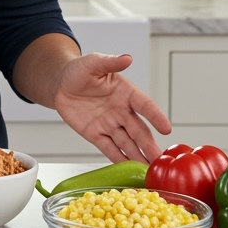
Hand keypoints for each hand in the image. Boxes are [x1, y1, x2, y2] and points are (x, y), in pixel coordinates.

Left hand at [52, 52, 171, 163]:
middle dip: (149, 145)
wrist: (60, 84)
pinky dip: (119, 158)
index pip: (144, 105)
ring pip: (127, 143)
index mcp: (125, 92)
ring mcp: (110, 124)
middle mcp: (121, 111)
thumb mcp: (92, 63)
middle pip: (139, 130)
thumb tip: (127, 58)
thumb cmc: (78, 71)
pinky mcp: (96, 134)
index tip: (166, 128)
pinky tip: (129, 169)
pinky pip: (109, 148)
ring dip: (138, 156)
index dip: (155, 116)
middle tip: (159, 159)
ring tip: (149, 169)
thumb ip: (110, 62)